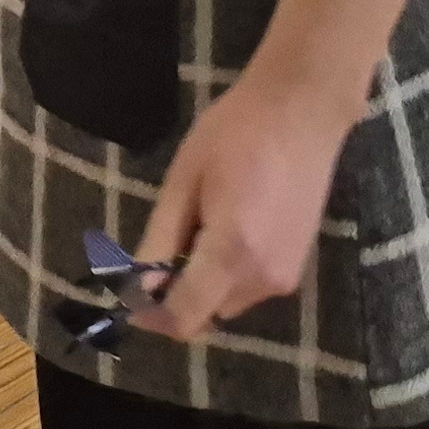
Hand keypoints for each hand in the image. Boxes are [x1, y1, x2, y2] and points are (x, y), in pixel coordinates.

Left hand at [134, 71, 361, 340]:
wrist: (301, 112)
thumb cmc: (234, 134)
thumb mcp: (184, 182)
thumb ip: (161, 240)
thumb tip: (138, 288)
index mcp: (232, 255)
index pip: (184, 317)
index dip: (150, 313)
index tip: (128, 288)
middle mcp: (265, 279)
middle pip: (205, 313)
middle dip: (176, 289)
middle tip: (168, 234)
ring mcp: (287, 276)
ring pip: (227, 302)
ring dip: (203, 279)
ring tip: (202, 219)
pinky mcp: (298, 266)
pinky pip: (249, 286)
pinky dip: (227, 271)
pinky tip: (228, 221)